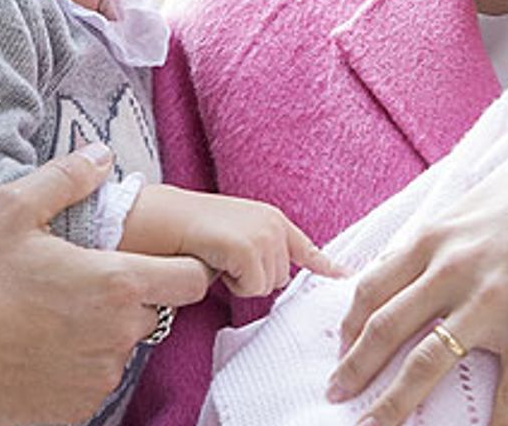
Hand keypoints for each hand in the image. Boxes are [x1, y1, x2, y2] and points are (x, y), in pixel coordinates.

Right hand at [0, 145, 211, 424]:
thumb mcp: (11, 208)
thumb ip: (66, 177)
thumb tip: (101, 155)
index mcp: (115, 283)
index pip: (192, 278)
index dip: (184, 265)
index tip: (158, 258)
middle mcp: (117, 336)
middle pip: (153, 311)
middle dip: (129, 295)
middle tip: (80, 280)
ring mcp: (98, 378)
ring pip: (121, 347)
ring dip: (101, 331)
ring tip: (50, 313)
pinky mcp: (75, 409)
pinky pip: (92, 380)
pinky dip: (76, 364)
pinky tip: (39, 346)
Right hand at [129, 185, 342, 296]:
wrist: (163, 218)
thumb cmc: (189, 230)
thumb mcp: (234, 233)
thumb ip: (260, 248)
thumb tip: (276, 276)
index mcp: (271, 218)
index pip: (305, 246)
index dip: (324, 265)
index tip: (344, 276)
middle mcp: (274, 224)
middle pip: (280, 278)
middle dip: (252, 278)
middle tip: (223, 258)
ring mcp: (264, 235)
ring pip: (266, 287)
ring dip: (240, 281)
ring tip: (217, 257)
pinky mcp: (249, 249)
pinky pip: (250, 289)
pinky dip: (231, 283)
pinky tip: (215, 260)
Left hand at [329, 135, 507, 425]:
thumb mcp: (472, 206)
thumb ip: (437, 239)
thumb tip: (404, 261)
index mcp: (433, 239)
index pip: (371, 289)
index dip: (349, 326)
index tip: (340, 350)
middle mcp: (452, 271)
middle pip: (386, 329)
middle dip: (355, 368)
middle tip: (336, 396)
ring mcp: (492, 302)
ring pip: (428, 363)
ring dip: (394, 402)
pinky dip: (496, 421)